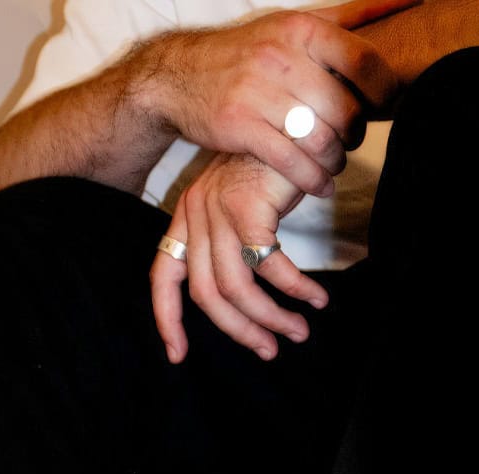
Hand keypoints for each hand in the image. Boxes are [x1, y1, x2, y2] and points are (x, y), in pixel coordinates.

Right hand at [145, 0, 416, 196]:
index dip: (383, 87)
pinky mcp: (240, 127)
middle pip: (342, 107)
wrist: (179, 77)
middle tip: (353, 141)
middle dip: (356, 133)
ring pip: (318, 138)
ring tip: (334, 164)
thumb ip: (345, 17)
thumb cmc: (244, 55)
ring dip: (334, 160)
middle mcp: (280, 57)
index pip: (361, 58)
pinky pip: (289, 160)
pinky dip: (311, 179)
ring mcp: (258, 93)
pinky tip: (318, 185)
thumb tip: (402, 0)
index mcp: (300, 30)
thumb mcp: (290, 25)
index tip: (388, 103)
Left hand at [151, 153, 327, 362]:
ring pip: (237, 287)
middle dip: (239, 330)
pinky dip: (294, 288)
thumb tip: (244, 300)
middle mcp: (196, 213)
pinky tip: (315, 298)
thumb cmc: (278, 163)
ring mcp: (218, 210)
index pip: (164, 277)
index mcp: (187, 217)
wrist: (298, 113)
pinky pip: (269, 265)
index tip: (177, 354)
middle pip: (206, 295)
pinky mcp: (248, 206)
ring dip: (271, 316)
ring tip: (299, 330)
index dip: (167, 318)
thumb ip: (233, 244)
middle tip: (270, 350)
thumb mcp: (244, 205)